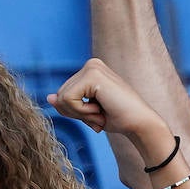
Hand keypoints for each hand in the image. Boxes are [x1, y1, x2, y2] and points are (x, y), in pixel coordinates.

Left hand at [48, 59, 171, 159]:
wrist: (140, 124)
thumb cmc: (119, 119)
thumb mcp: (87, 112)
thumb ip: (68, 103)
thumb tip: (49, 98)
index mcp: (91, 70)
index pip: (63, 94)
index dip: (75, 112)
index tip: (98, 114)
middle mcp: (91, 64)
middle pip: (60, 94)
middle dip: (76, 113)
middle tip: (100, 115)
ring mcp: (92, 67)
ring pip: (62, 97)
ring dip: (80, 114)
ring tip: (102, 113)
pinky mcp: (92, 75)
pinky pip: (68, 99)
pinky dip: (82, 112)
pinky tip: (101, 110)